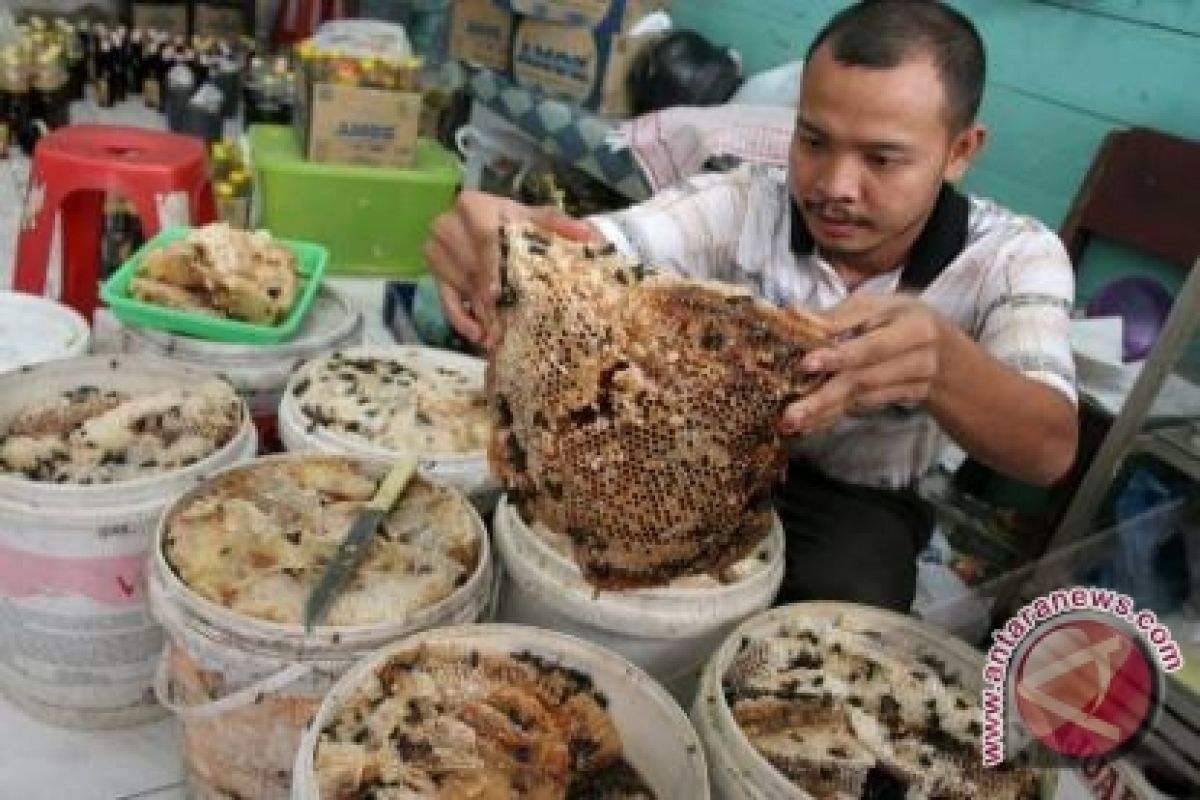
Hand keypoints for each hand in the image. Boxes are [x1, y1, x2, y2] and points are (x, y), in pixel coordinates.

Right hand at [424, 190, 598, 351]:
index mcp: (473, 205)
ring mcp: (439, 252)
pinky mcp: (437, 275)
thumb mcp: (541, 220)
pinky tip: (479, 335)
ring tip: (500, 336)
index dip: (495, 266)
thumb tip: (584, 233)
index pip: (482, 236)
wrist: (506, 229)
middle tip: (508, 325)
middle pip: (472, 268)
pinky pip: (445, 300)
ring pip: (462, 287)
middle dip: (491, 299)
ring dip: (482, 314)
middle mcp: (448, 225)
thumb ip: (558, 224)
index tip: (505, 292)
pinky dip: (461, 319)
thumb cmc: (523, 224)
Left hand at [780, 294, 947, 435]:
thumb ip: (839, 315)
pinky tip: (809, 424)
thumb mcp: (879, 308)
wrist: (950, 353)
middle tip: (791, 412)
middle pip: (865, 376)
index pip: (870, 341)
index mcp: (910, 321)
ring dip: (823, 410)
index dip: (838, 354)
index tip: (805, 365)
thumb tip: (793, 314)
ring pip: (862, 396)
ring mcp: (916, 379)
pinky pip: (864, 407)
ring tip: (792, 421)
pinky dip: (834, 415)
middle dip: (824, 395)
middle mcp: (917, 352)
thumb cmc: (901, 320)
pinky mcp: (907, 398)